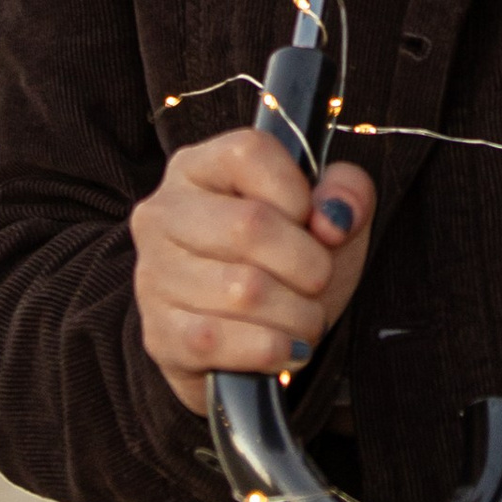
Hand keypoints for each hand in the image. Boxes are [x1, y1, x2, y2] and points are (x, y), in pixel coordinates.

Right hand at [130, 130, 378, 418]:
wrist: (254, 343)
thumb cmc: (288, 265)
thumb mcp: (329, 217)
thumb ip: (347, 192)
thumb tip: (334, 217)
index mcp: (198, 167)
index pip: (249, 152)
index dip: (298, 192)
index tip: (312, 223)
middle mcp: (163, 213)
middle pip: (250, 224)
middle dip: (308, 264)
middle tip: (318, 282)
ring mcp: (154, 276)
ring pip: (244, 290)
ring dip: (298, 314)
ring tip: (303, 319)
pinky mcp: (160, 336)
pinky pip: (220, 341)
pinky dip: (271, 349)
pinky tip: (284, 348)